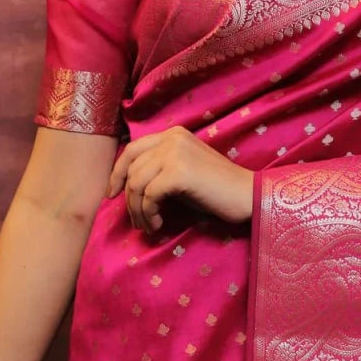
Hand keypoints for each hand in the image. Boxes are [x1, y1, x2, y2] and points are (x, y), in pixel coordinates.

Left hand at [107, 125, 253, 231]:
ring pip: (137, 183)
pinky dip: (149, 213)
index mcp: (172, 134)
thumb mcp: (183, 171)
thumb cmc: (216, 189)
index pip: (131, 149)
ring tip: (149, 226)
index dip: (117, 173)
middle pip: (131, 168)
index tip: (112, 195)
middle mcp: (171, 138)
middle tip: (135, 220)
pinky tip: (159, 224)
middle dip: (127, 198)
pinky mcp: (179, 172)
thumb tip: (126, 187)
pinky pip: (149, 195)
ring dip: (138, 210)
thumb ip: (158, 169)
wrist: (248, 195)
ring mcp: (175, 152)